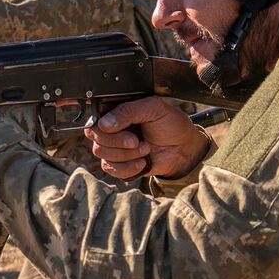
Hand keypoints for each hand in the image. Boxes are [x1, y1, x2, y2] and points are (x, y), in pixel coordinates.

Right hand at [87, 97, 210, 179]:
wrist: (184, 147)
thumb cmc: (171, 124)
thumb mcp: (153, 108)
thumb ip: (128, 111)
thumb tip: (105, 124)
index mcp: (117, 113)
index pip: (94, 121)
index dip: (105, 129)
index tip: (125, 130)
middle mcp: (112, 130)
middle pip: (97, 140)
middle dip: (119, 143)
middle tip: (137, 141)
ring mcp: (115, 148)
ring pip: (103, 156)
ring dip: (126, 156)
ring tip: (145, 149)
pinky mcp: (120, 165)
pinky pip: (111, 170)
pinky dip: (127, 168)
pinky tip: (142, 163)